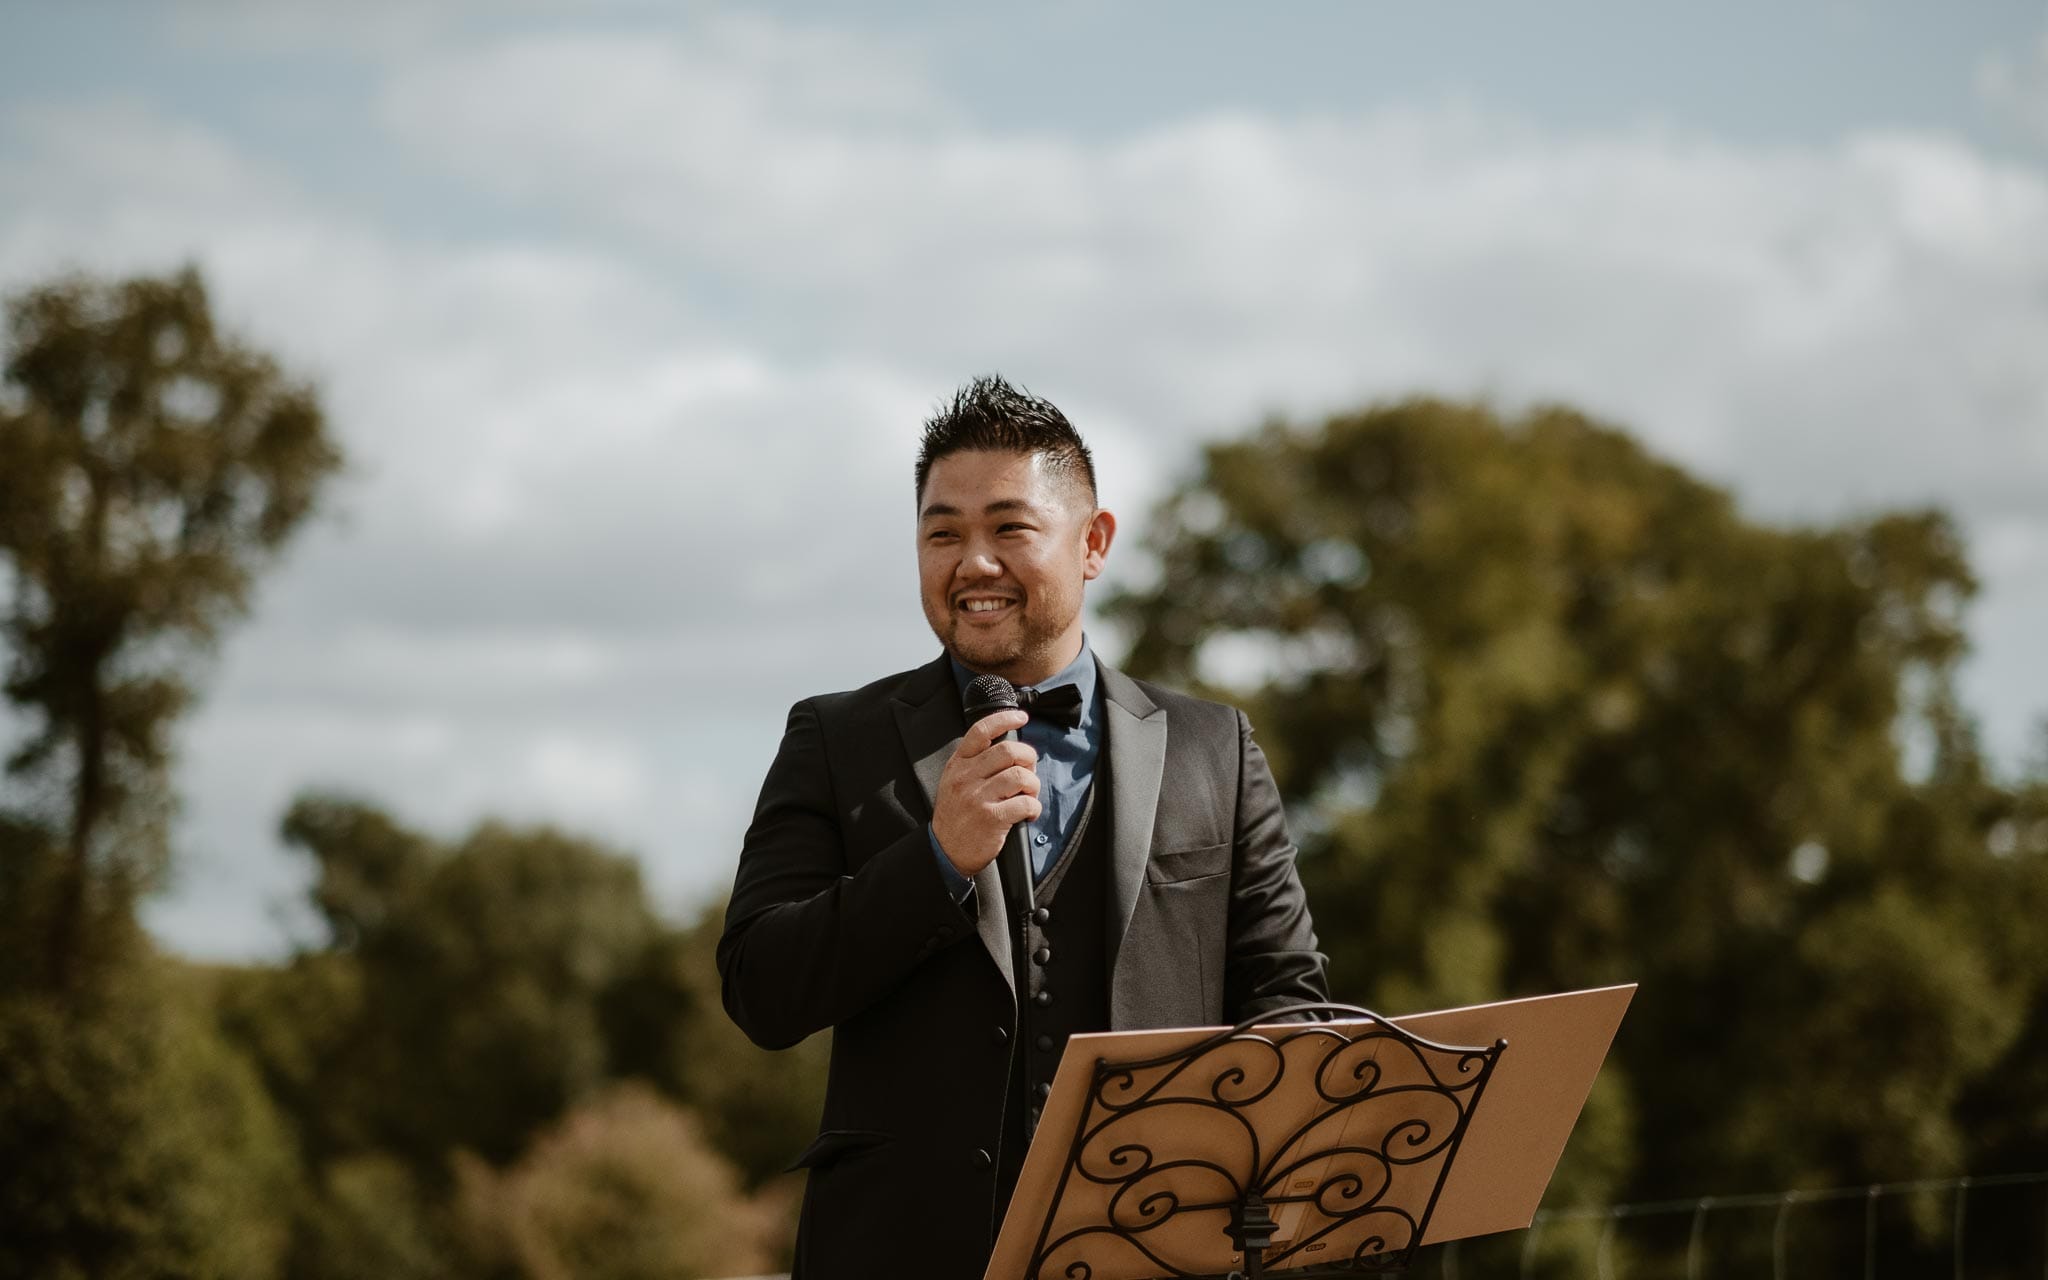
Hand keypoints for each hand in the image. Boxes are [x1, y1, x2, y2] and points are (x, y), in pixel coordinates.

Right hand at [931, 709, 1039, 878]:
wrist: (946, 851)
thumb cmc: (957, 815)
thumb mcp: (954, 782)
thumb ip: (975, 763)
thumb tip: (1010, 748)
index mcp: (958, 764)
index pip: (981, 731)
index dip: (1005, 718)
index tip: (1021, 717)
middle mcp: (966, 777)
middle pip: (1009, 751)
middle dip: (1029, 758)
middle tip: (1029, 771)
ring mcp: (978, 797)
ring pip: (1021, 776)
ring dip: (1033, 785)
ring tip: (1028, 795)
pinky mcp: (991, 818)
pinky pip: (1025, 803)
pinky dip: (1034, 808)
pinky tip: (1027, 814)